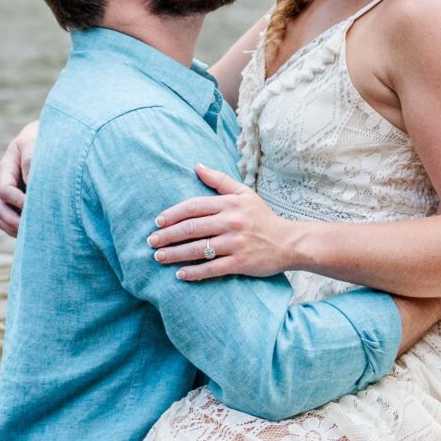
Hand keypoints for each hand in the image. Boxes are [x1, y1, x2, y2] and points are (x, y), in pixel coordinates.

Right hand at [0, 120, 39, 237]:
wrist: (48, 138)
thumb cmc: (41, 139)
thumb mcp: (33, 144)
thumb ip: (30, 161)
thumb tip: (30, 184)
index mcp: (6, 169)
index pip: (5, 191)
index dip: (18, 201)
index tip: (34, 205)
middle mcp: (5, 184)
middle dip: (13, 220)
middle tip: (32, 228)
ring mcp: (10, 195)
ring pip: (2, 217)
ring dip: (14, 227)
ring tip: (33, 232)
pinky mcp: (18, 203)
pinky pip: (10, 222)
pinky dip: (18, 230)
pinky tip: (34, 231)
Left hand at [149, 166, 301, 280]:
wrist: (289, 242)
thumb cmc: (262, 217)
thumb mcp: (244, 193)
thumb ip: (219, 180)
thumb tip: (196, 166)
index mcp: (229, 204)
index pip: (193, 207)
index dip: (172, 214)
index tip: (157, 222)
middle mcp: (230, 222)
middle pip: (191, 228)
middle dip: (168, 235)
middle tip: (151, 241)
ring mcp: (235, 243)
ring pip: (198, 249)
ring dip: (175, 254)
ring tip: (159, 257)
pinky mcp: (241, 263)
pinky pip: (212, 268)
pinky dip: (194, 272)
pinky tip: (180, 274)